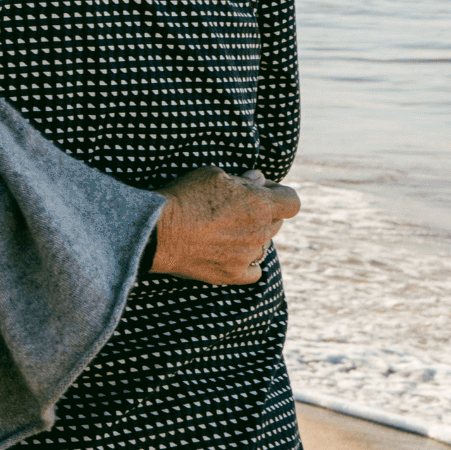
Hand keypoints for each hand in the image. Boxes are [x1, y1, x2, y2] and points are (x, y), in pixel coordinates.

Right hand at [146, 166, 301, 284]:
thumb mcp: (213, 174)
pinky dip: (248, 262)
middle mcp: (259, 232)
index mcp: (260, 205)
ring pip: (264, 245)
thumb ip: (242, 179)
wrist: (158, 231)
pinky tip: (233, 253)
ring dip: (253, 236)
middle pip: (277, 222)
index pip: (292, 201)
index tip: (264, 190)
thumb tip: (258, 180)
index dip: (281, 194)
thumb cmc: (184, 197)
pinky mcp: (233, 274)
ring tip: (227, 230)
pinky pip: (255, 271)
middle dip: (263, 212)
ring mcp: (247, 256)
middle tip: (237, 207)